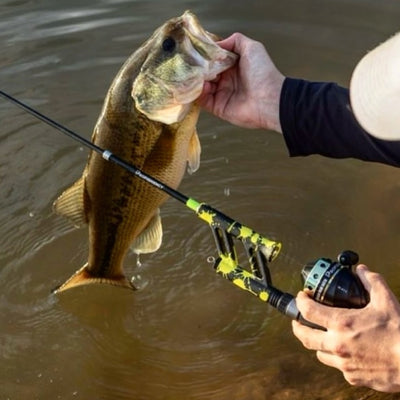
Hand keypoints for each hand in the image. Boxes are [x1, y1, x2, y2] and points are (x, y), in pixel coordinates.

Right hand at [198, 33, 284, 131]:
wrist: (269, 98)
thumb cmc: (263, 73)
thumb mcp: (252, 47)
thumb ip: (235, 41)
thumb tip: (217, 44)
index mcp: (233, 66)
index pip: (213, 60)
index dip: (205, 56)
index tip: (196, 52)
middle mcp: (226, 80)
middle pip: (205, 73)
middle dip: (198, 68)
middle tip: (192, 64)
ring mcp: (221, 94)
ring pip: (202, 87)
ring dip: (197, 81)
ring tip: (195, 75)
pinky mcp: (218, 107)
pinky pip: (203, 101)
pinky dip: (199, 94)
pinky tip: (200, 86)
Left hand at [292, 265, 399, 391]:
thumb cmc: (399, 333)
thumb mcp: (386, 301)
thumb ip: (371, 282)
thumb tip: (362, 270)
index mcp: (341, 323)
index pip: (308, 310)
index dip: (301, 300)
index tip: (302, 297)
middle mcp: (337, 344)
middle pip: (304, 336)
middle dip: (297, 326)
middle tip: (298, 320)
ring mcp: (343, 362)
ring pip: (319, 353)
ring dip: (317, 343)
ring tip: (320, 336)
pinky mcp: (352, 377)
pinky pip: (337, 366)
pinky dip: (336, 358)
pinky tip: (343, 352)